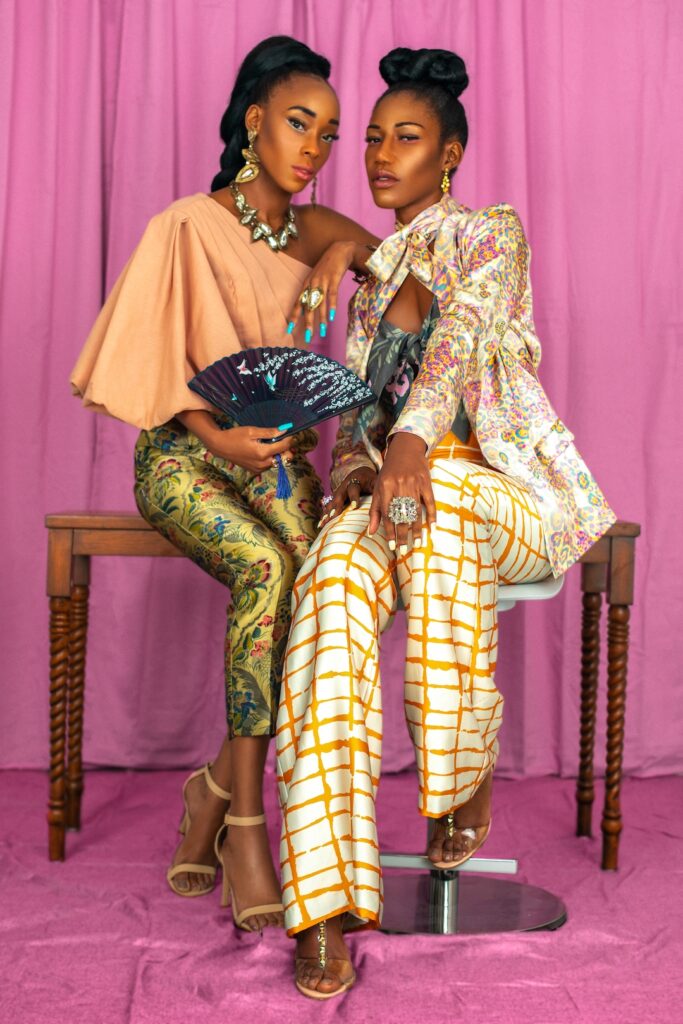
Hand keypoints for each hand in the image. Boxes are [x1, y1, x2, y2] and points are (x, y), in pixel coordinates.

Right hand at [208, 426, 293, 473]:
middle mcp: (263, 464)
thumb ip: (269, 432)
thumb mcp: (252, 431)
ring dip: (277, 453)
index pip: (284, 447)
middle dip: (286, 449)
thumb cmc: (235, 436)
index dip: (290, 440)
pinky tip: (263, 450)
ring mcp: (259, 469)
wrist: (220, 446)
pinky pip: (268, 465)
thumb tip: (284, 430)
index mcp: (263, 453)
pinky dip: (270, 458)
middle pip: (284, 458)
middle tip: (282, 440)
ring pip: (277, 462)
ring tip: (270, 444)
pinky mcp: (255, 471)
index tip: (291, 434)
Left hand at [287, 240, 355, 341]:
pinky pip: (332, 295)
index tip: (289, 329)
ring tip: (322, 332)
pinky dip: (331, 306)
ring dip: (321, 319)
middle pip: (308, 306)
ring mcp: (323, 281)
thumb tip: (305, 310)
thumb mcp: (316, 279)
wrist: (339, 250)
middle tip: (308, 337)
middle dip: (308, 323)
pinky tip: (332, 317)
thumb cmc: (328, 267)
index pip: (298, 303)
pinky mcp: (334, 279)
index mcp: (306, 285)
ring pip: (320, 303)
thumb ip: (311, 293)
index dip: (294, 316)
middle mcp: (312, 284)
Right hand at [319, 466, 377, 526]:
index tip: (354, 506)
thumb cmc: (371, 479)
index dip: (353, 497)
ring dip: (327, 512)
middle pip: (339, 496)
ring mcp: (339, 491)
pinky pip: (330, 505)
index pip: (354, 488)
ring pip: (332, 502)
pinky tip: (321, 523)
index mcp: (356, 479)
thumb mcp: (375, 483)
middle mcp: (345, 485)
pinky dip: (325, 514)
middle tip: (333, 517)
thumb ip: (376, 492)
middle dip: (336, 507)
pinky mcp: (336, 497)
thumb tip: (382, 506)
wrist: (361, 473)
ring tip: (323, 523)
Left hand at [368, 433, 435, 552]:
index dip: (390, 532)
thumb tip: (371, 533)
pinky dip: (432, 515)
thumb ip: (375, 511)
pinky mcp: (426, 482)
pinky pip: (430, 502)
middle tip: (405, 548)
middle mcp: (399, 486)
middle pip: (402, 515)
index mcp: (385, 487)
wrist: (405, 449)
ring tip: (417, 543)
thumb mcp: (378, 488)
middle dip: (403, 534)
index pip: (387, 514)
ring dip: (417, 529)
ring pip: (415, 511)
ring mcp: (414, 484)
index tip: (393, 546)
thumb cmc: (389, 472)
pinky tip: (432, 527)